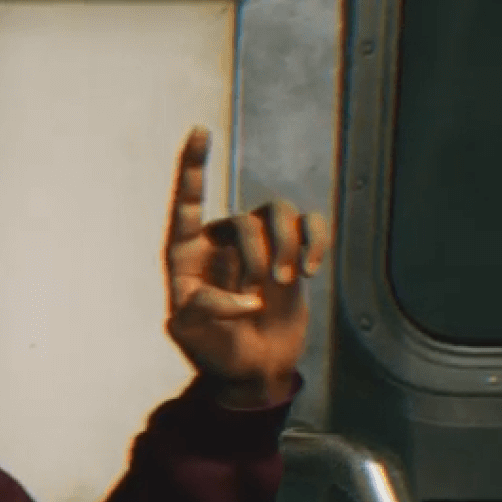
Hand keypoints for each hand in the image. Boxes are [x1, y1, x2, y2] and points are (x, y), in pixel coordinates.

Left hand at [162, 127, 328, 407]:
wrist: (251, 369)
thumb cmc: (212, 350)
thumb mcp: (190, 333)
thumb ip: (204, 310)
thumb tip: (246, 297)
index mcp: (185, 255)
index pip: (185, 202)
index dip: (192, 166)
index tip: (200, 131)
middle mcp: (220, 241)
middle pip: (244, 219)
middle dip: (257, 256)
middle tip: (261, 291)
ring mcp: (258, 244)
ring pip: (278, 213)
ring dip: (286, 246)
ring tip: (285, 282)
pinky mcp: (291, 253)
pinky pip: (310, 224)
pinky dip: (316, 242)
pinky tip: (311, 271)